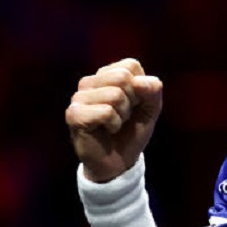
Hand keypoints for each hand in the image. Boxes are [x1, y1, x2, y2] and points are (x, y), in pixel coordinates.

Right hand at [65, 58, 162, 182]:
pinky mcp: (74, 114)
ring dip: (123, 115)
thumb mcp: (151, 107)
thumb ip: (153, 89)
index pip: (131, 65)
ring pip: (115, 95)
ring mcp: (78, 97)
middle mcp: (89, 82)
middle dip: (132, 101)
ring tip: (114, 123)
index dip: (141, 87)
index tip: (135, 103)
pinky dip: (114, 124)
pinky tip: (106, 130)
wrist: (118, 161)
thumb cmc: (132, 131)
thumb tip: (139, 82)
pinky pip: (106, 112)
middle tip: (124, 115)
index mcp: (107, 75)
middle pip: (122, 77)